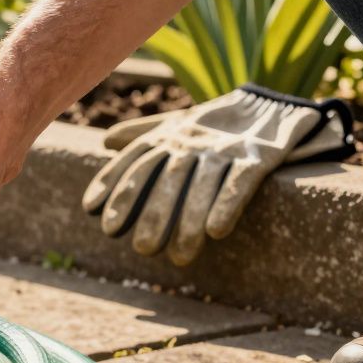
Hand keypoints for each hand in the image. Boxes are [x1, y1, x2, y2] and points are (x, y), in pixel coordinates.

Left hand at [82, 86, 350, 264]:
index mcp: (169, 135)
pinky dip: (227, 204)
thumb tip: (105, 141)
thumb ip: (143, 134)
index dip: (112, 182)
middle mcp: (191, 141)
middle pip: (166, 179)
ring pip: (201, 186)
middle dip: (152, 214)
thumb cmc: (214, 123)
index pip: (135, 159)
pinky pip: (240, 181)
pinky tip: (216, 232)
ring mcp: (224, 149)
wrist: (271, 105)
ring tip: (179, 257)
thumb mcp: (178, 123)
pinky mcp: (258, 156)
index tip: (91, 210)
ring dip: (189, 222)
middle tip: (142, 249)